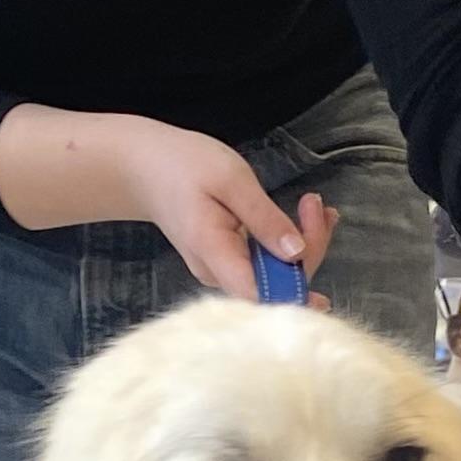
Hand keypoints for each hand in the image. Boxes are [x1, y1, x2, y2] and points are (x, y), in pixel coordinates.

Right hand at [0, 106, 336, 303]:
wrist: (143, 166)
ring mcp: (226, 275)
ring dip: (305, 245)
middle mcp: (221, 277)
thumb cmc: (181, 164)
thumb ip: (263, 216)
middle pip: (278, 286)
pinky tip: (307, 219)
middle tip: (318, 206)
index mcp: (216, 257)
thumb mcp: (228, 178)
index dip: (299, 286)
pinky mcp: (232, 266)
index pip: (265, 296)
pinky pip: (268, 264)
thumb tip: (296, 253)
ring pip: (277, 276)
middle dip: (309, 249)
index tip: (315, 243)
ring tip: (317, 208)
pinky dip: (290, 244)